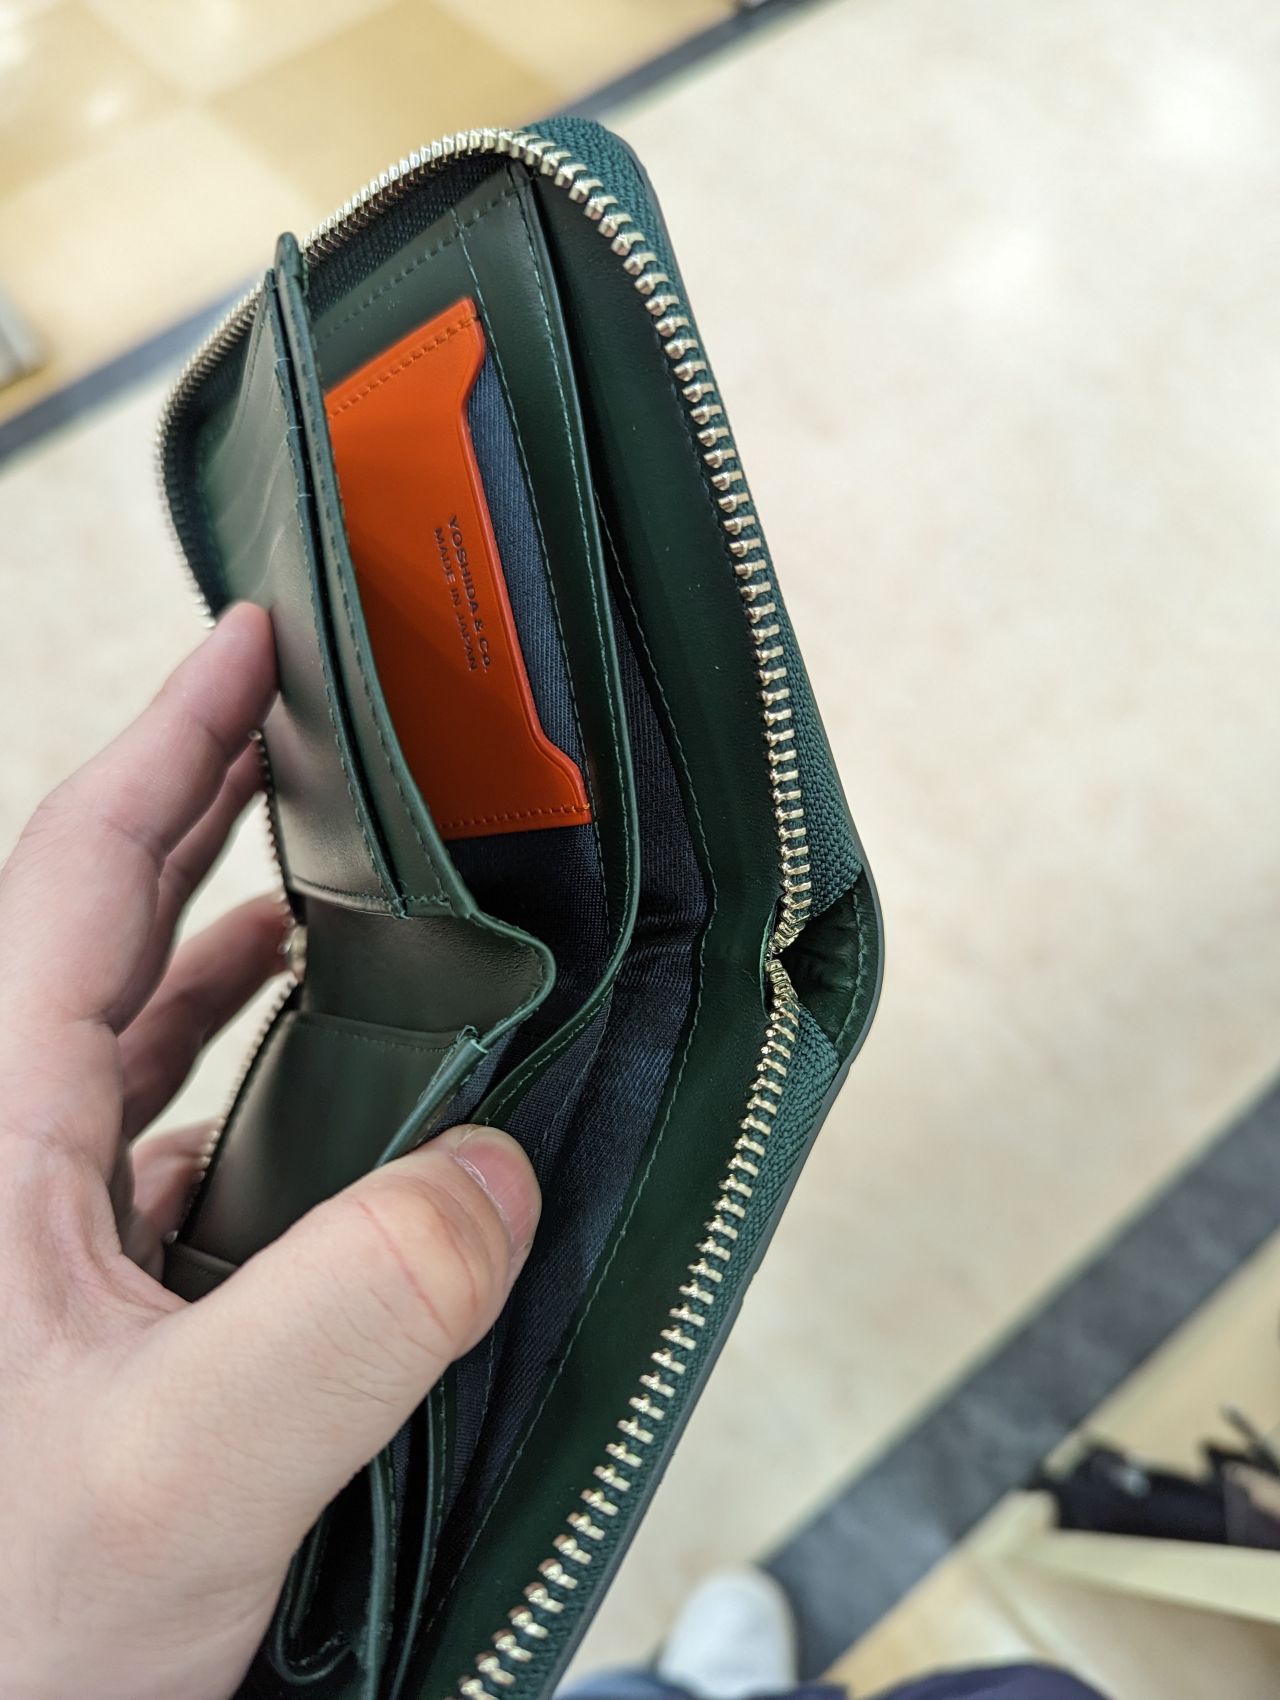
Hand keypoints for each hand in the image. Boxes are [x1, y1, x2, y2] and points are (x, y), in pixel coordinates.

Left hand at [0, 605, 539, 1699]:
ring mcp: (22, 1238)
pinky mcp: (60, 1311)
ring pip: (116, 1041)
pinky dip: (226, 1090)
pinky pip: (145, 1149)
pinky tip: (299, 1107)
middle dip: (195, 810)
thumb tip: (495, 1180)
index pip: (78, 872)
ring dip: (213, 951)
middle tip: (292, 728)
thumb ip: (361, 1305)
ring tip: (314, 897)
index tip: (249, 640)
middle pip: (91, 928)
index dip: (172, 737)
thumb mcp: (192, 1469)